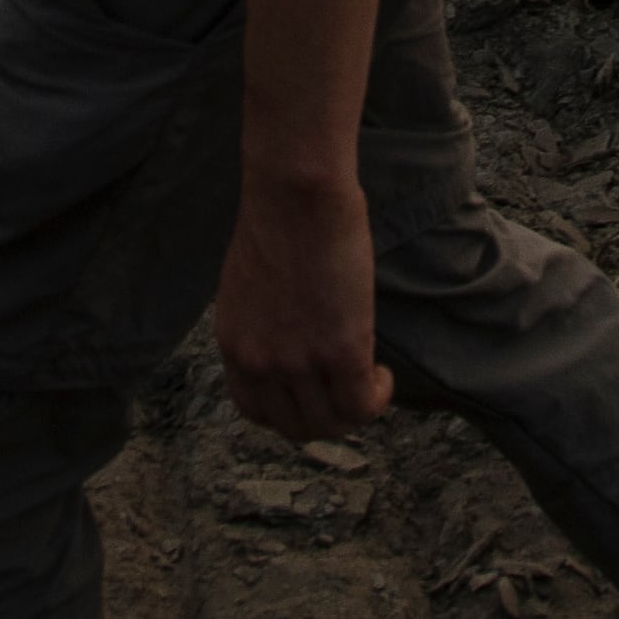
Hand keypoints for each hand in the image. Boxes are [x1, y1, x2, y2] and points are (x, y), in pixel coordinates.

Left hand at [212, 168, 388, 439]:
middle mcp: (260, 364)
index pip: (256, 412)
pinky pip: (361, 405)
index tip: (314, 393)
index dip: (290, 410)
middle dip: (327, 417)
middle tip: (351, 391)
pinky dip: (377, 397)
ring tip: (371, 380)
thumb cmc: (279, 219)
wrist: (295, 192)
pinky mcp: (340, 351)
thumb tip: (292, 339)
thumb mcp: (250, 286)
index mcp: (234, 346)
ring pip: (331, 422)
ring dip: (356, 409)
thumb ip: (263, 324)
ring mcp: (298, 362)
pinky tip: (383, 375)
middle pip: (296, 426)